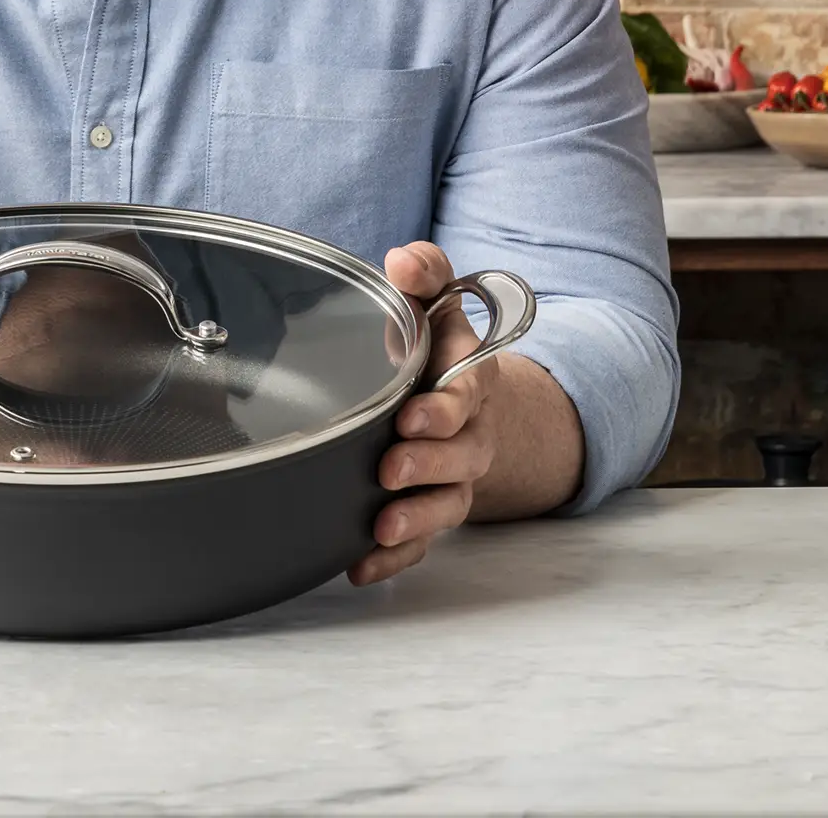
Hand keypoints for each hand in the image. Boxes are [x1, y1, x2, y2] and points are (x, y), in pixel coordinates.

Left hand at [348, 240, 499, 588]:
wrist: (454, 393)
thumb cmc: (433, 342)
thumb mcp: (432, 300)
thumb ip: (424, 273)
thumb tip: (403, 261)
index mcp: (467, 379)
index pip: (465, 397)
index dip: (442, 411)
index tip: (410, 417)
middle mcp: (468, 433)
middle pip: (459, 457)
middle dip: (426, 466)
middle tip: (389, 471)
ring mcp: (452, 476)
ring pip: (446, 505)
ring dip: (416, 519)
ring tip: (381, 527)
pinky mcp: (430, 508)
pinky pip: (423, 541)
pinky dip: (394, 559)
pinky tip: (359, 565)